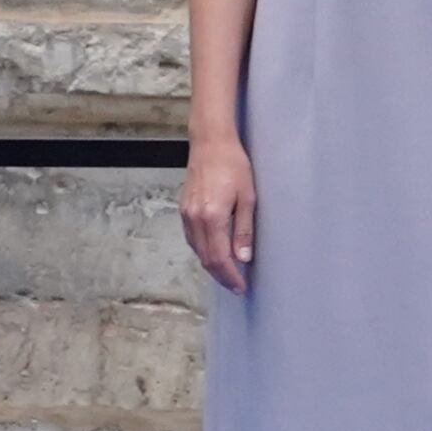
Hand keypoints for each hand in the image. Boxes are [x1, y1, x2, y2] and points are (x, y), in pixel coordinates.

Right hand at [183, 131, 256, 290]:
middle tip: (236, 285)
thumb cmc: (234, 165)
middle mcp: (194, 219)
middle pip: (205, 258)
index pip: (219, 258)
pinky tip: (214, 252)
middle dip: (221, 275)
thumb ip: (244, 230)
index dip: (230, 276)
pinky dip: (203, 250)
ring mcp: (186, 214)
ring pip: (196, 250)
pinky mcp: (183, 209)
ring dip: (211, 264)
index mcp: (212, 217)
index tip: (240, 286)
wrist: (210, 144)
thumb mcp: (248, 197)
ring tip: (228, 272)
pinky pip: (191, 238)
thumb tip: (243, 257)